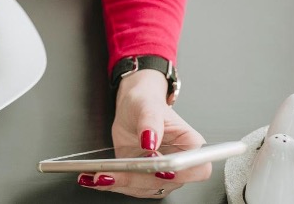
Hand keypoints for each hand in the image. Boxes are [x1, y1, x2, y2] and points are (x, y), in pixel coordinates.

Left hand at [77, 69, 210, 198]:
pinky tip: (95, 178)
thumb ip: (150, 123)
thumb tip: (150, 141)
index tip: (159, 168)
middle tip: (114, 173)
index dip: (181, 173)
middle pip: (166, 183)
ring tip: (98, 176)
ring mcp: (161, 174)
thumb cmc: (146, 103)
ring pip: (145, 189)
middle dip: (137, 180)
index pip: (198, 169)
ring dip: (121, 184)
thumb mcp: (147, 106)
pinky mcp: (142, 178)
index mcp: (190, 145)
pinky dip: (112, 183)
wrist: (132, 107)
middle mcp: (178, 164)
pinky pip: (130, 187)